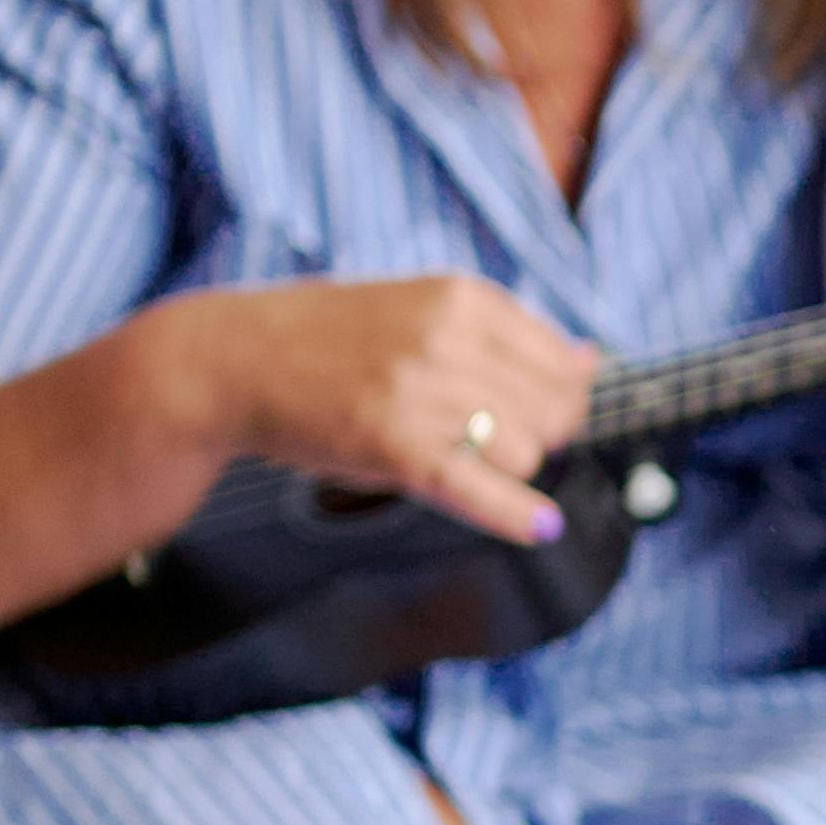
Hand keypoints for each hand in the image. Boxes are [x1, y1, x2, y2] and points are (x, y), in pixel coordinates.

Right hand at [154, 273, 597, 550]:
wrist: (235, 360)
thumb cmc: (331, 339)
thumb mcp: (422, 308)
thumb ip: (504, 334)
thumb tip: (591, 361)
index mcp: (463, 297)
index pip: (563, 362)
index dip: (563, 399)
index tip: (538, 412)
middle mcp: (448, 339)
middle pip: (552, 412)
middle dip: (540, 436)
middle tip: (497, 440)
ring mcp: (420, 394)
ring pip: (523, 452)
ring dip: (504, 466)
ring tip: (459, 453)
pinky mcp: (392, 447)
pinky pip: (479, 489)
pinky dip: (515, 515)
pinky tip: (539, 527)